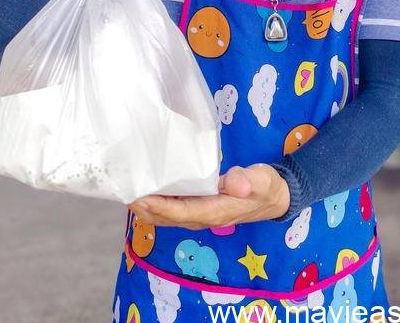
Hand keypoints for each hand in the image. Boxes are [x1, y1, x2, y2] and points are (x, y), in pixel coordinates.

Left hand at [128, 164, 290, 229]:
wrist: (275, 197)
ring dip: (148, 207)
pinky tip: (148, 190)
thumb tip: (235, 183)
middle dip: (146, 208)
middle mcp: (204, 217)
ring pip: (168, 216)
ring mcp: (202, 214)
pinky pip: (174, 209)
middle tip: (124, 193)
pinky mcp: (201, 207)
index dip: (160, 207)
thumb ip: (247, 181)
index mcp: (216, 211)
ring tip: (129, 192)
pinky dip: (159, 203)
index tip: (140, 198)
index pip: (181, 212)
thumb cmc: (266, 186)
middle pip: (168, 218)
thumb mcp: (261, 180)